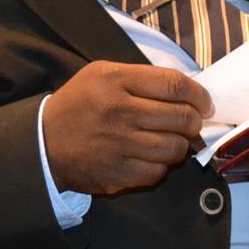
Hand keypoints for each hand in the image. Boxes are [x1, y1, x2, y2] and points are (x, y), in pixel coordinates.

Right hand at [41, 61, 213, 195]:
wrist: (44, 143)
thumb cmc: (80, 103)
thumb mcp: (103, 73)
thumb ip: (143, 77)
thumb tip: (188, 89)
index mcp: (116, 81)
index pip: (174, 85)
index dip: (199, 94)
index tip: (205, 102)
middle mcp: (119, 113)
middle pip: (181, 118)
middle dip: (195, 120)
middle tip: (191, 121)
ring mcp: (118, 147)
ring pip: (174, 148)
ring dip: (181, 144)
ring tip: (173, 139)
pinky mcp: (116, 175)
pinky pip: (157, 172)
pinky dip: (162, 165)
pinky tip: (153, 156)